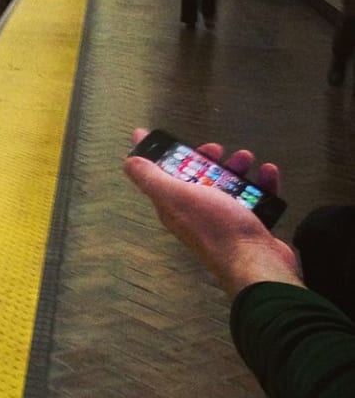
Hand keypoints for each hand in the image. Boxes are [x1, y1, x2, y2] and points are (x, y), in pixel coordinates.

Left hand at [123, 128, 301, 297]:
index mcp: (173, 206)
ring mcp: (222, 220)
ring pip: (226, 186)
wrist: (256, 261)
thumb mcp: (177, 196)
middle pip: (196, 178)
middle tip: (218, 149)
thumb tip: (129, 162)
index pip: (161, 176)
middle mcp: (194, 213)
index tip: (169, 136)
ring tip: (247, 158)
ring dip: (235, 168)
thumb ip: (151, 178)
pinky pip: (253, 198)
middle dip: (206, 159)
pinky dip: (261, 184)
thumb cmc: (216, 226)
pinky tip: (269, 173)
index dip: (163, 155)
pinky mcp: (247, 225)